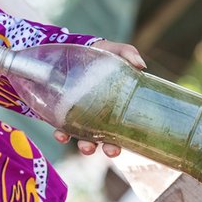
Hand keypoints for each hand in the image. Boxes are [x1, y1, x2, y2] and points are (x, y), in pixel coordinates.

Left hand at [52, 40, 145, 157]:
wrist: (72, 51)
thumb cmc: (99, 54)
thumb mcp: (113, 52)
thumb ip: (127, 53)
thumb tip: (141, 66)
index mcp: (115, 109)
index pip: (121, 131)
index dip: (120, 143)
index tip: (117, 147)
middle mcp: (99, 118)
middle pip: (105, 140)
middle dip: (107, 148)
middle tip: (109, 150)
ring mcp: (81, 118)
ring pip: (85, 139)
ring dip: (86, 146)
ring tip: (85, 146)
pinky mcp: (63, 114)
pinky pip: (63, 129)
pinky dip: (62, 135)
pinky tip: (60, 134)